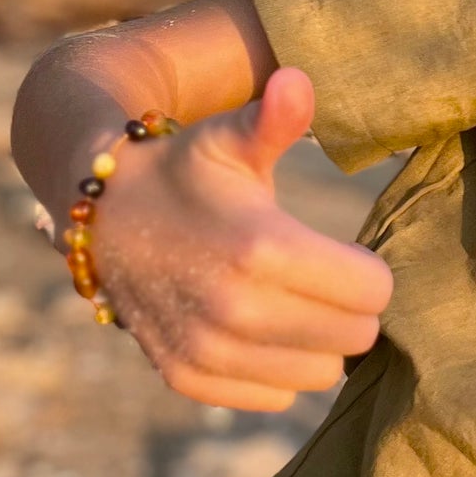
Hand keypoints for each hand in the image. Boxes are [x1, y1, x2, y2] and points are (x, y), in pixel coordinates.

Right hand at [87, 67, 392, 412]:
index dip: (368, 271)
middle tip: (320, 278)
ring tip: (291, 302)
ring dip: (317, 341)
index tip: (343, 253)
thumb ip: (274, 119)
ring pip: (322, 374)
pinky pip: (277, 396)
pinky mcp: (189, 379)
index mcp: (262, 248)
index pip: (373, 292)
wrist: (102, 216)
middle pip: (355, 337)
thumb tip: (298, 80)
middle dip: (349, 308)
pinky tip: (257, 329)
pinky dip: (277, 369)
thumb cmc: (185, 171)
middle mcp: (236, 310)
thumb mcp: (229, 139)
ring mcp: (209, 350)